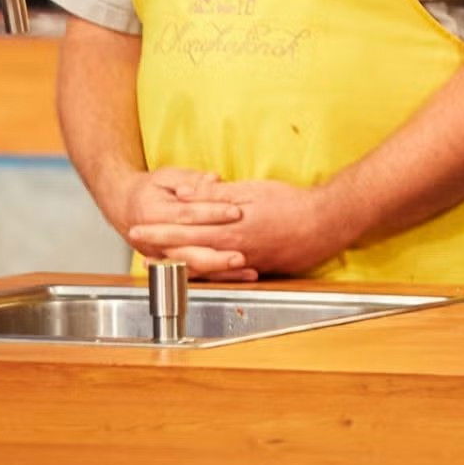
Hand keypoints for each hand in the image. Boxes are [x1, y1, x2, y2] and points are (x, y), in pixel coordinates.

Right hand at [113, 167, 250, 278]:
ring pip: (193, 267)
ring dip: (220, 270)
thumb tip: (213, 179)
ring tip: (247, 268)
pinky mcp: (171, 265)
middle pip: (189, 250)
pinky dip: (220, 277)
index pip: (186, 214)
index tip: (236, 211)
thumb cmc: (149, 189)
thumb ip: (191, 179)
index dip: (211, 213)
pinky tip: (243, 275)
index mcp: (154, 213)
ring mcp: (163, 255)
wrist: (124, 205)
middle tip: (242, 254)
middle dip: (217, 255)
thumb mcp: (166, 177)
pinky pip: (198, 273)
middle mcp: (155, 240)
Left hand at [131, 179, 348, 278]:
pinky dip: (207, 273)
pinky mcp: (258, 269)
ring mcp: (244, 264)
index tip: (136, 231)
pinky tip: (202, 272)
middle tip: (140, 255)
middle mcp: (231, 251)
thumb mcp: (250, 189)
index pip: (182, 230)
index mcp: (226, 229)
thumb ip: (215, 193)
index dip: (157, 231)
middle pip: (186, 254)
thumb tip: (184, 192)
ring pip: (203, 268)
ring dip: (180, 267)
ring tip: (162, 265)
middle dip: (162, 253)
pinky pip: (225, 275)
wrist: (326, 223)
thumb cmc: (291, 203)